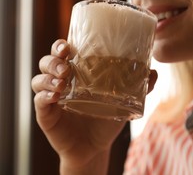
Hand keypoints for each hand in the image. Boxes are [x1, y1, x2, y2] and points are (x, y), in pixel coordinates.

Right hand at [32, 39, 127, 171]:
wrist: (95, 146)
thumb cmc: (105, 118)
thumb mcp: (122, 100)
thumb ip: (137, 86)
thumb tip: (153, 72)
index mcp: (75, 72)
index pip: (61, 52)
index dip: (60, 45)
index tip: (67, 45)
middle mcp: (59, 81)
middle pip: (46, 62)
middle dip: (53, 60)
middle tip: (65, 65)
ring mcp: (50, 97)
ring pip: (38, 79)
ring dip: (48, 77)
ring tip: (62, 82)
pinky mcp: (45, 114)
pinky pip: (38, 101)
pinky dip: (44, 96)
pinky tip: (56, 97)